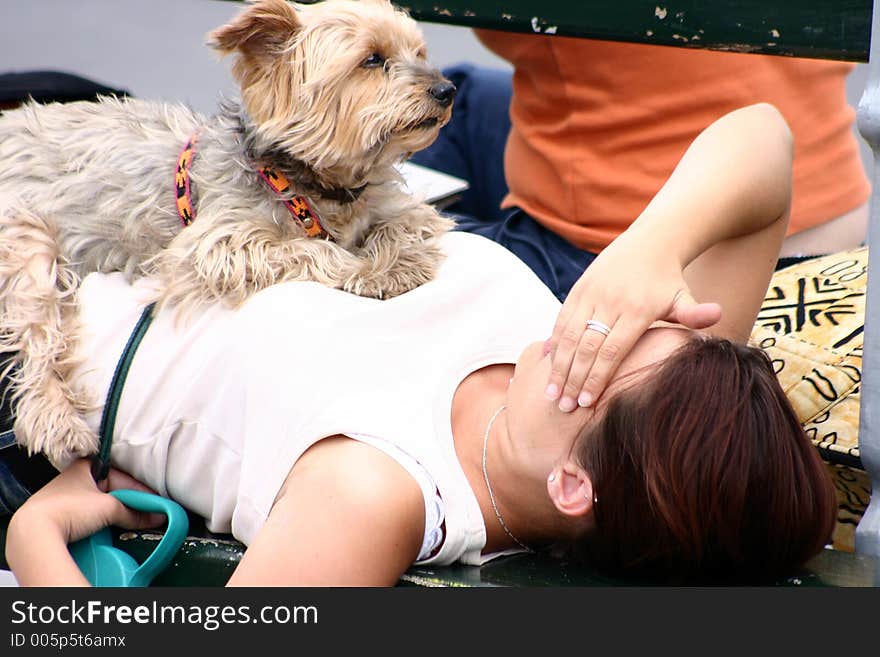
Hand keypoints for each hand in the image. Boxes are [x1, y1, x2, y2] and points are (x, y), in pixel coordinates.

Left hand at [12, 459, 163, 544]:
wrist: (35, 531)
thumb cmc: (65, 508)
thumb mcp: (109, 507)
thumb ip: (134, 512)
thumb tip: (155, 517)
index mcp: (85, 466)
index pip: (122, 474)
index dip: (139, 487)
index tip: (153, 499)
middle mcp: (75, 479)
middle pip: (113, 489)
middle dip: (129, 501)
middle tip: (146, 511)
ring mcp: (68, 498)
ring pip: (102, 503)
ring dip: (117, 512)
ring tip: (130, 521)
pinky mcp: (62, 515)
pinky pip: (91, 515)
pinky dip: (103, 521)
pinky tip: (110, 528)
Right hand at [544, 235, 721, 410]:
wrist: (650, 242)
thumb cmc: (669, 281)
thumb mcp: (684, 296)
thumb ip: (694, 314)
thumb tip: (716, 315)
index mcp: (636, 310)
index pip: (611, 351)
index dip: (596, 378)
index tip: (586, 403)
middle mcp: (610, 301)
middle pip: (586, 348)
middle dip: (572, 380)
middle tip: (562, 407)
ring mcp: (591, 294)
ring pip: (569, 336)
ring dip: (557, 366)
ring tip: (549, 393)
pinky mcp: (578, 289)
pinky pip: (561, 320)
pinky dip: (553, 344)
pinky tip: (547, 365)